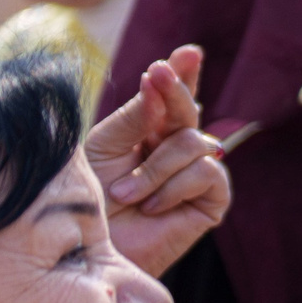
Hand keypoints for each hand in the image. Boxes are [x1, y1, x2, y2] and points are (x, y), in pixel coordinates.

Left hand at [92, 46, 229, 276]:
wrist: (91, 250)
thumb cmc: (90, 199)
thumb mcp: (105, 146)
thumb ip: (134, 116)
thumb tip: (158, 81)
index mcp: (150, 132)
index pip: (173, 98)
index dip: (183, 74)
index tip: (189, 52)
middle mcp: (176, 150)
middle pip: (188, 110)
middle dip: (174, 90)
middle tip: (157, 74)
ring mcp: (197, 175)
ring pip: (194, 142)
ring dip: (155, 168)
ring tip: (126, 195)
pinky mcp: (211, 202)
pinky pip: (207, 173)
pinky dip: (175, 186)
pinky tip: (152, 206)